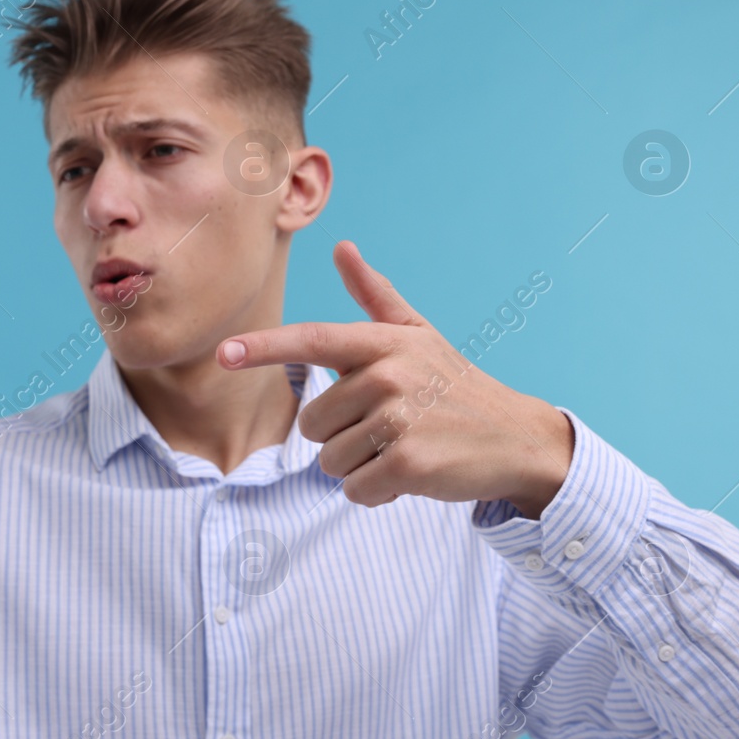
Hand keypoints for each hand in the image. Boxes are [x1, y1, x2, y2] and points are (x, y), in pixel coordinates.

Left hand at [219, 241, 571, 516]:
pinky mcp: (409, 464)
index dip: (265, 348)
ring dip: (361, 465)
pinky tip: (411, 473)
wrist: (515, 438)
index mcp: (384, 344)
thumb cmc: (454, 385)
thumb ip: (374, 296)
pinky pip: (354, 489)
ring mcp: (400, 419)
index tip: (224, 353)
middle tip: (390, 427)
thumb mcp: (417, 335)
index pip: (313, 340)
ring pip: (331, 461)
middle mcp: (389, 376)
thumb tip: (342, 247)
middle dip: (341, 437)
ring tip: (403, 447)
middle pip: (313, 423)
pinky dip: (376, 491)